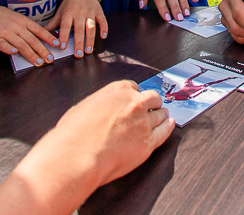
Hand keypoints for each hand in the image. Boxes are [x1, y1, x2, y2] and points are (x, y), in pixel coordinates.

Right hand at [0, 4, 59, 67]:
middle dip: (42, 50)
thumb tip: (42, 39)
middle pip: (31, 40)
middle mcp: (16, 26)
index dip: (48, 38)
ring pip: (20, 44)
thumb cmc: (3, 18)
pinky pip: (2, 44)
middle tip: (50, 59)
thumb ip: (28, 28)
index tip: (56, 45)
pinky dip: (8, 48)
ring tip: (38, 62)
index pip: (38, 30)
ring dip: (30, 54)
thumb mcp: (18, 19)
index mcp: (23, 21)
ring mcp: (5, 32)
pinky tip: (14, 53)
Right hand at [0, 81, 173, 212]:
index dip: (134, 95)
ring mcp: (143, 123)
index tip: (134, 101)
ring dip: (161, 114)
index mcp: (118, 91)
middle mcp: (134, 103)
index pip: (134, 87)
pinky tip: (170, 124)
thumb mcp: (83, 107)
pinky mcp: (148, 143)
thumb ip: (100, 104)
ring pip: (160, 114)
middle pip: (152, 97)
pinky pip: (164, 132)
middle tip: (152, 106)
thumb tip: (101, 110)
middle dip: (152, 102)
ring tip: (163, 116)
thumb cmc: (74, 134)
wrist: (78, 155)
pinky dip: (168, 127)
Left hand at [45, 0, 107, 57]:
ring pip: (91, 27)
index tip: (63, 47)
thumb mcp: (60, 11)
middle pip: (79, 29)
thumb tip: (42, 33)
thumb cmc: (70, 3)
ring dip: (90, 40)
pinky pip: (102, 21)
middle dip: (79, 43)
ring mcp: (90, 13)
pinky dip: (104, 28)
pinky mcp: (99, 12)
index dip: (64, 36)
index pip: (65, 26)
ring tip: (89, 51)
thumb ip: (53, 24)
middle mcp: (79, 13)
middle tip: (78, 55)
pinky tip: (103, 37)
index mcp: (68, 13)